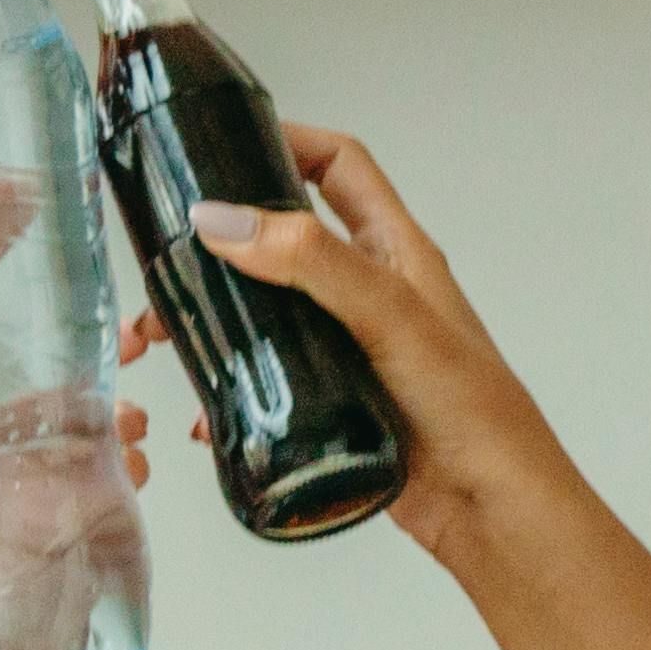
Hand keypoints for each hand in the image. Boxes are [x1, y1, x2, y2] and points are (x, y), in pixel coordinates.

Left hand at [0, 338, 147, 649]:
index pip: (15, 395)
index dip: (56, 363)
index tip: (97, 339)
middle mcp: (2, 487)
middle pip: (65, 433)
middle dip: (106, 410)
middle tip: (132, 409)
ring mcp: (37, 530)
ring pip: (91, 477)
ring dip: (120, 456)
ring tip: (136, 453)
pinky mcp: (64, 574)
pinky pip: (103, 533)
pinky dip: (123, 509)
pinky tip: (134, 496)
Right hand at [174, 128, 566, 575]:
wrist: (491, 509)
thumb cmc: (471, 408)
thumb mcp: (390, 316)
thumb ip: (314, 263)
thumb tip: (225, 220)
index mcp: (395, 251)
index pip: (339, 166)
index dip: (289, 140)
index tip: (225, 140)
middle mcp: (369, 292)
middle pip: (284, 241)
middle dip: (223, 245)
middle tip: (166, 257)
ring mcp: (348, 348)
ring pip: (265, 315)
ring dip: (212, 322)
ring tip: (159, 339)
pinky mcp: (332, 402)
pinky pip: (268, 382)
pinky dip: (229, 391)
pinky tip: (203, 414)